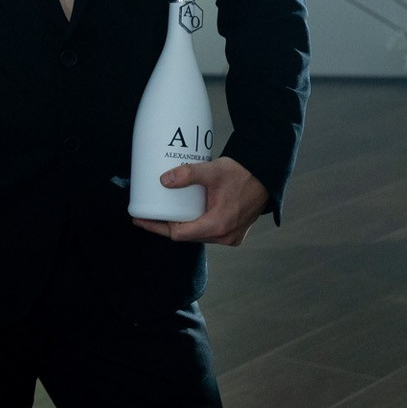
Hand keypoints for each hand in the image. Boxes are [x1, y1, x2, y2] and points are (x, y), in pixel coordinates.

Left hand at [132, 156, 269, 246]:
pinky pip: (208, 232)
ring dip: (181, 226)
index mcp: (218, 225)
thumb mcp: (213, 170)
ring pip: (197, 235)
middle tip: (147, 215)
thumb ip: (188, 174)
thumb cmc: (242, 173)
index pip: (178, 234)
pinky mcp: (235, 232)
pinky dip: (195, 225)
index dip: (157, 227)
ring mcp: (231, 237)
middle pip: (186, 236)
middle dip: (165, 226)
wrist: (266, 176)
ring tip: (162, 214)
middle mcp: (225, 236)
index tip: (141, 219)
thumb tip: (163, 180)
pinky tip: (183, 216)